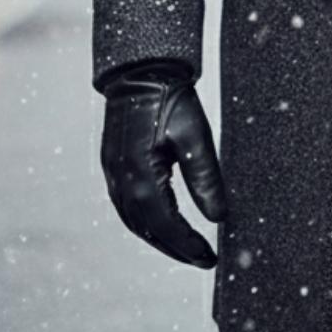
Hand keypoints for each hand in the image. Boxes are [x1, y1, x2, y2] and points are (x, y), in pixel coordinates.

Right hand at [99, 60, 224, 267]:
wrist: (140, 71)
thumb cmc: (170, 99)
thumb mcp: (195, 137)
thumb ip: (205, 179)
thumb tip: (219, 218)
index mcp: (140, 176)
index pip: (166, 226)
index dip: (188, 246)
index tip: (210, 258)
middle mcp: (121, 182)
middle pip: (148, 230)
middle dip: (176, 249)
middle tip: (203, 260)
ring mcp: (112, 175)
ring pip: (135, 222)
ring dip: (160, 239)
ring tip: (187, 249)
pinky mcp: (112, 167)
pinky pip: (127, 208)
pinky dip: (146, 223)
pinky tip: (163, 225)